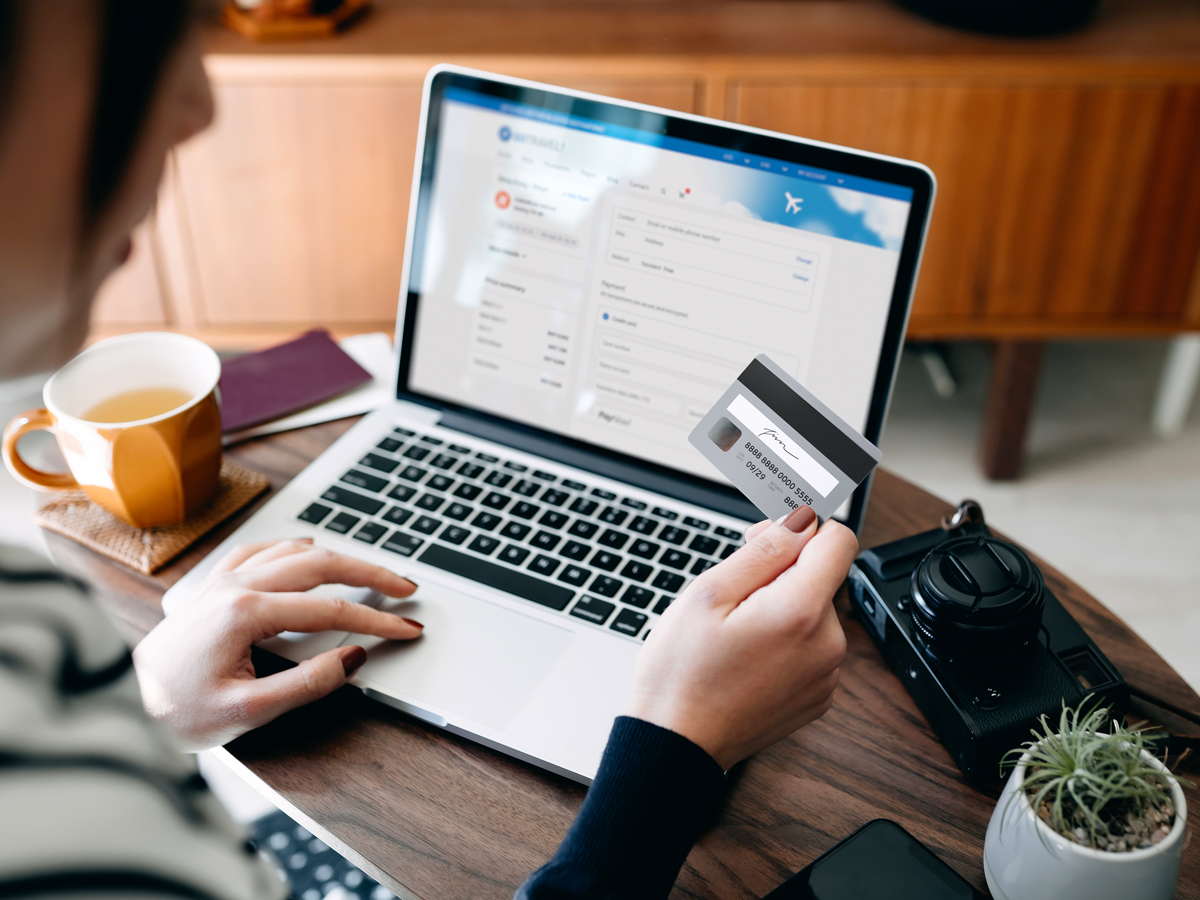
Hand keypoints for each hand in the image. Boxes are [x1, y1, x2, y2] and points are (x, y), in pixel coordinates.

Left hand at [133, 538, 421, 750]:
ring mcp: (222, 582)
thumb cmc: (174, 714)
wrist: (121, 706)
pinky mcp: (212, 588)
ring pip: (294, 551)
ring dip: (338, 557)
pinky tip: (305, 553)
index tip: (408, 629)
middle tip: (406, 588)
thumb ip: (306, 685)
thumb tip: (353, 657)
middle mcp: (236, 586)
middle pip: (321, 564)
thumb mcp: (246, 713)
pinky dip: (294, 549)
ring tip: (369, 571)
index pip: (332, 609)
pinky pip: (261, 551)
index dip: (378, 619)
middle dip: (370, 572)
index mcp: (247, 613)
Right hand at [627, 506, 855, 769]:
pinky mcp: (817, 696)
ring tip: (732, 629)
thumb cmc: (682, 673)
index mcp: (802, 612)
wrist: (677, 745)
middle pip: (822, 577)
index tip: (769, 536)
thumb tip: (802, 519)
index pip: (839, 540)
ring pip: (814, 612)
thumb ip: (766, 550)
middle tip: (730, 588)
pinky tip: (745, 655)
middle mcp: (828, 645)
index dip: (803, 527)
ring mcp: (825, 676)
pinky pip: (810, 648)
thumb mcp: (709, 593)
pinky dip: (783, 641)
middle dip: (781, 570)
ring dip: (780, 606)